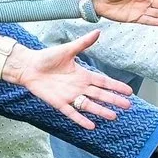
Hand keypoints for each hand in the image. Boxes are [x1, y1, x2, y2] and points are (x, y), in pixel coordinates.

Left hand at [4, 32, 134, 127]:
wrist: (28, 67)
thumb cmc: (47, 58)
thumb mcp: (67, 49)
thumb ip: (83, 43)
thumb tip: (98, 31)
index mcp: (83, 75)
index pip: (104, 82)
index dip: (116, 86)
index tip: (129, 91)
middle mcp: (79, 87)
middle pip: (100, 95)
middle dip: (114, 100)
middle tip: (127, 106)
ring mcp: (70, 96)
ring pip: (89, 105)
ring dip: (101, 111)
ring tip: (113, 117)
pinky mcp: (59, 103)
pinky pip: (72, 113)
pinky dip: (81, 120)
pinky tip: (91, 126)